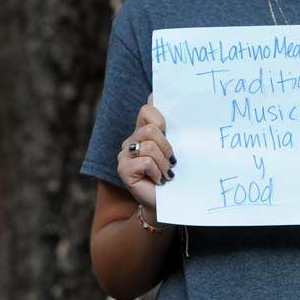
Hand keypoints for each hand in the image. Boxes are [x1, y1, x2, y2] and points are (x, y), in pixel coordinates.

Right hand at [117, 93, 176, 207]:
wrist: (170, 202)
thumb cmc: (174, 175)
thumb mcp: (176, 148)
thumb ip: (171, 128)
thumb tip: (159, 97)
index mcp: (143, 131)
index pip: (147, 109)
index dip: (161, 119)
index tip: (169, 134)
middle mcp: (131, 140)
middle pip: (151, 129)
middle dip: (167, 147)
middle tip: (171, 162)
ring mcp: (124, 155)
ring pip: (149, 145)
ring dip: (164, 163)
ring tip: (166, 174)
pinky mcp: (123, 169)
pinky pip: (145, 161)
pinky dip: (157, 172)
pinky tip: (157, 181)